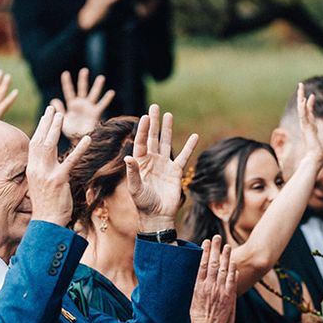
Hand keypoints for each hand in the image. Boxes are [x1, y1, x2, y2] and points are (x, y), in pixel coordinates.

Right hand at [27, 106, 90, 226]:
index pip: (34, 144)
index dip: (40, 129)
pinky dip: (79, 149)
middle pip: (40, 140)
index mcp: (31, 169)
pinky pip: (70, 161)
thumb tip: (48, 164)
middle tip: (53, 109)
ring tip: (62, 115)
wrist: (47, 223)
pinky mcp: (59, 180)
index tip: (46, 116)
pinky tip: (86, 139)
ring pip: (50, 145)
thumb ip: (44, 172)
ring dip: (56, 129)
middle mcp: (36, 169)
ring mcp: (46, 173)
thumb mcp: (42, 186)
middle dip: (47, 123)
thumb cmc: (47, 206)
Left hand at [50, 68, 114, 141]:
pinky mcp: (96, 113)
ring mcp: (89, 108)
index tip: (65, 73)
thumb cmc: (71, 131)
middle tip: (84, 70)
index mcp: (72, 105)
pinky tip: (111, 92)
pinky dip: (106, 99)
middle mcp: (81, 104)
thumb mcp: (62, 120)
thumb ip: (59, 109)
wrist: (79, 141)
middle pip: (82, 89)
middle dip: (83, 80)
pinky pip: (101, 105)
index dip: (67, 83)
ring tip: (101, 78)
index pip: (69, 91)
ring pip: (93, 94)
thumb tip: (53, 99)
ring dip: (97, 86)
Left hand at [125, 104, 198, 229]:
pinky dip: (189, 146)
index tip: (146, 117)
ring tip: (169, 115)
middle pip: (153, 138)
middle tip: (155, 107)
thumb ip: (133, 172)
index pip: (141, 142)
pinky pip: (184, 156)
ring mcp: (164, 165)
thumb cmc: (143, 203)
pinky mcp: (176, 171)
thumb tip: (128, 156)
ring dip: (167, 129)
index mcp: (140, 162)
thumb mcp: (135, 188)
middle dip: (154, 123)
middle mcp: (152, 161)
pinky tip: (195, 136)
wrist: (157, 216)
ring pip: (166, 143)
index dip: (144, 130)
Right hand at [189, 236, 236, 322]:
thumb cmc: (198, 317)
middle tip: (217, 237)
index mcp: (198, 286)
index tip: (206, 242)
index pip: (201, 264)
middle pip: (212, 263)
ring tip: (227, 246)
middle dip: (215, 249)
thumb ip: (197, 287)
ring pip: (222, 269)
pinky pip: (231, 281)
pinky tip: (234, 263)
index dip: (204, 252)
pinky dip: (232, 270)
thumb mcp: (194, 300)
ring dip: (225, 256)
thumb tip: (198, 278)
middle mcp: (208, 286)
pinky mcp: (228, 296)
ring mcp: (219, 290)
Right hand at [297, 82, 322, 165]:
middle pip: (302, 106)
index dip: (309, 103)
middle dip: (301, 95)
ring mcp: (304, 125)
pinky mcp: (305, 127)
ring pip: (301, 108)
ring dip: (300, 97)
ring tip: (300, 87)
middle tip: (300, 85)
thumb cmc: (321, 149)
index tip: (311, 95)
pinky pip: (303, 115)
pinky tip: (303, 99)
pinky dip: (302, 107)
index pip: (308, 111)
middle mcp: (305, 123)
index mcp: (310, 125)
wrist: (317, 156)